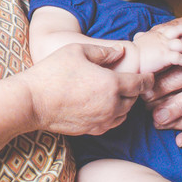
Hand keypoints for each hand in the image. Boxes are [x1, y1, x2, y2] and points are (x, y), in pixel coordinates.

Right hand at [20, 44, 151, 136]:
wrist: (32, 101)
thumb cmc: (53, 72)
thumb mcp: (77, 50)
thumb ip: (103, 51)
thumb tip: (120, 52)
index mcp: (112, 84)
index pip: (140, 83)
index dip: (148, 79)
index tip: (149, 77)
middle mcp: (111, 106)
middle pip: (133, 100)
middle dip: (134, 91)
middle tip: (130, 82)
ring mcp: (102, 120)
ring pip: (124, 114)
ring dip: (124, 104)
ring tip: (116, 94)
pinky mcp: (91, 130)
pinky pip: (111, 124)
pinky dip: (113, 115)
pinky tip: (104, 106)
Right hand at [132, 26, 181, 73]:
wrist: (128, 59)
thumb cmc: (130, 53)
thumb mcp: (136, 41)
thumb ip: (141, 39)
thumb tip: (138, 37)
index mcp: (154, 34)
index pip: (168, 28)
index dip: (177, 28)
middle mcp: (161, 38)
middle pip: (178, 30)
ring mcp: (164, 47)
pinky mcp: (165, 56)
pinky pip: (180, 58)